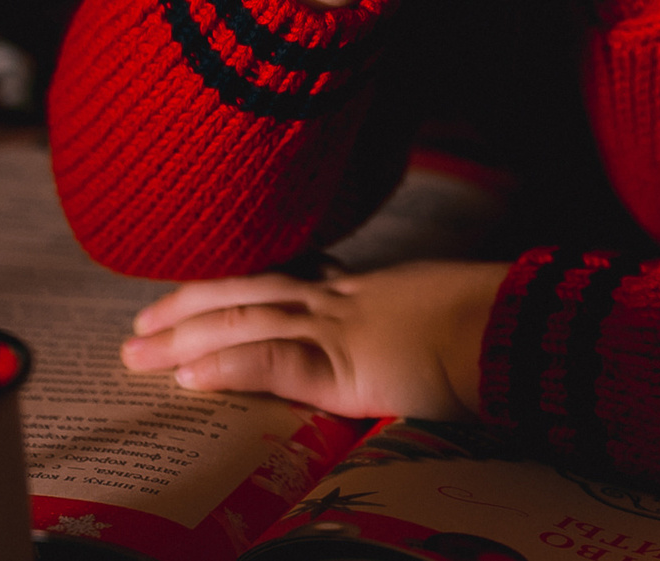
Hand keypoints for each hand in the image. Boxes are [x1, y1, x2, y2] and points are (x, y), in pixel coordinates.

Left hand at [121, 261, 509, 420]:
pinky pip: (275, 362)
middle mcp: (349, 300)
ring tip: (136, 353)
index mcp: (374, 288)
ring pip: (247, 322)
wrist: (523, 330)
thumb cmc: (503, 328)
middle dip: (192, 304)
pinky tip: (188, 378)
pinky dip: (228, 367)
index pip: (294, 279)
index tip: (202, 288)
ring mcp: (345, 329)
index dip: (241, 283)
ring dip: (185, 338)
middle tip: (141, 320)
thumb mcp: (453, 315)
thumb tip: (419, 342)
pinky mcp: (348, 367)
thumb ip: (420, 323)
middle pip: (253, 290)